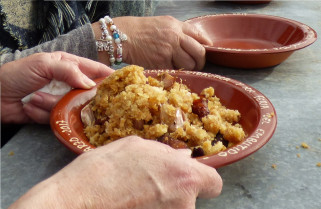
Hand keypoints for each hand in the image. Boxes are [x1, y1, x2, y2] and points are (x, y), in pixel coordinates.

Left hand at [0, 52, 112, 123]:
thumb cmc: (17, 74)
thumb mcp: (44, 65)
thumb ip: (69, 71)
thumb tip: (91, 85)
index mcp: (69, 65)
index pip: (95, 70)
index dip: (109, 76)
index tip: (123, 84)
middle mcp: (68, 83)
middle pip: (87, 93)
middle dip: (80, 97)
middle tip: (76, 99)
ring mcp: (61, 99)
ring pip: (72, 107)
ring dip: (51, 104)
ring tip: (35, 98)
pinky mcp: (53, 114)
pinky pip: (59, 118)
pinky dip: (42, 113)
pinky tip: (30, 106)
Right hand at [9, 136, 221, 208]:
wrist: (76, 202)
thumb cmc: (103, 170)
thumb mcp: (136, 148)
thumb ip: (166, 153)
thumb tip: (184, 157)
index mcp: (183, 175)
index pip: (213, 182)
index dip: (202, 179)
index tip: (189, 179)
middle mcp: (184, 203)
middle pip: (191, 197)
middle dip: (176, 190)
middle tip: (150, 184)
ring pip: (174, 208)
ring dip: (162, 202)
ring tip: (135, 194)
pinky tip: (131, 204)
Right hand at [93, 16, 211, 70]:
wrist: (123, 37)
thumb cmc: (142, 30)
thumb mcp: (164, 23)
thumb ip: (180, 31)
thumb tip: (196, 42)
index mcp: (177, 26)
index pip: (200, 37)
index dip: (206, 47)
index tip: (205, 52)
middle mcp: (175, 38)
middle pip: (199, 52)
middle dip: (200, 61)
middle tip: (196, 64)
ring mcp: (168, 51)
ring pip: (189, 65)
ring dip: (187, 68)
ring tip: (179, 66)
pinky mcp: (161, 63)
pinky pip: (175, 71)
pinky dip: (173, 72)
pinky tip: (166, 68)